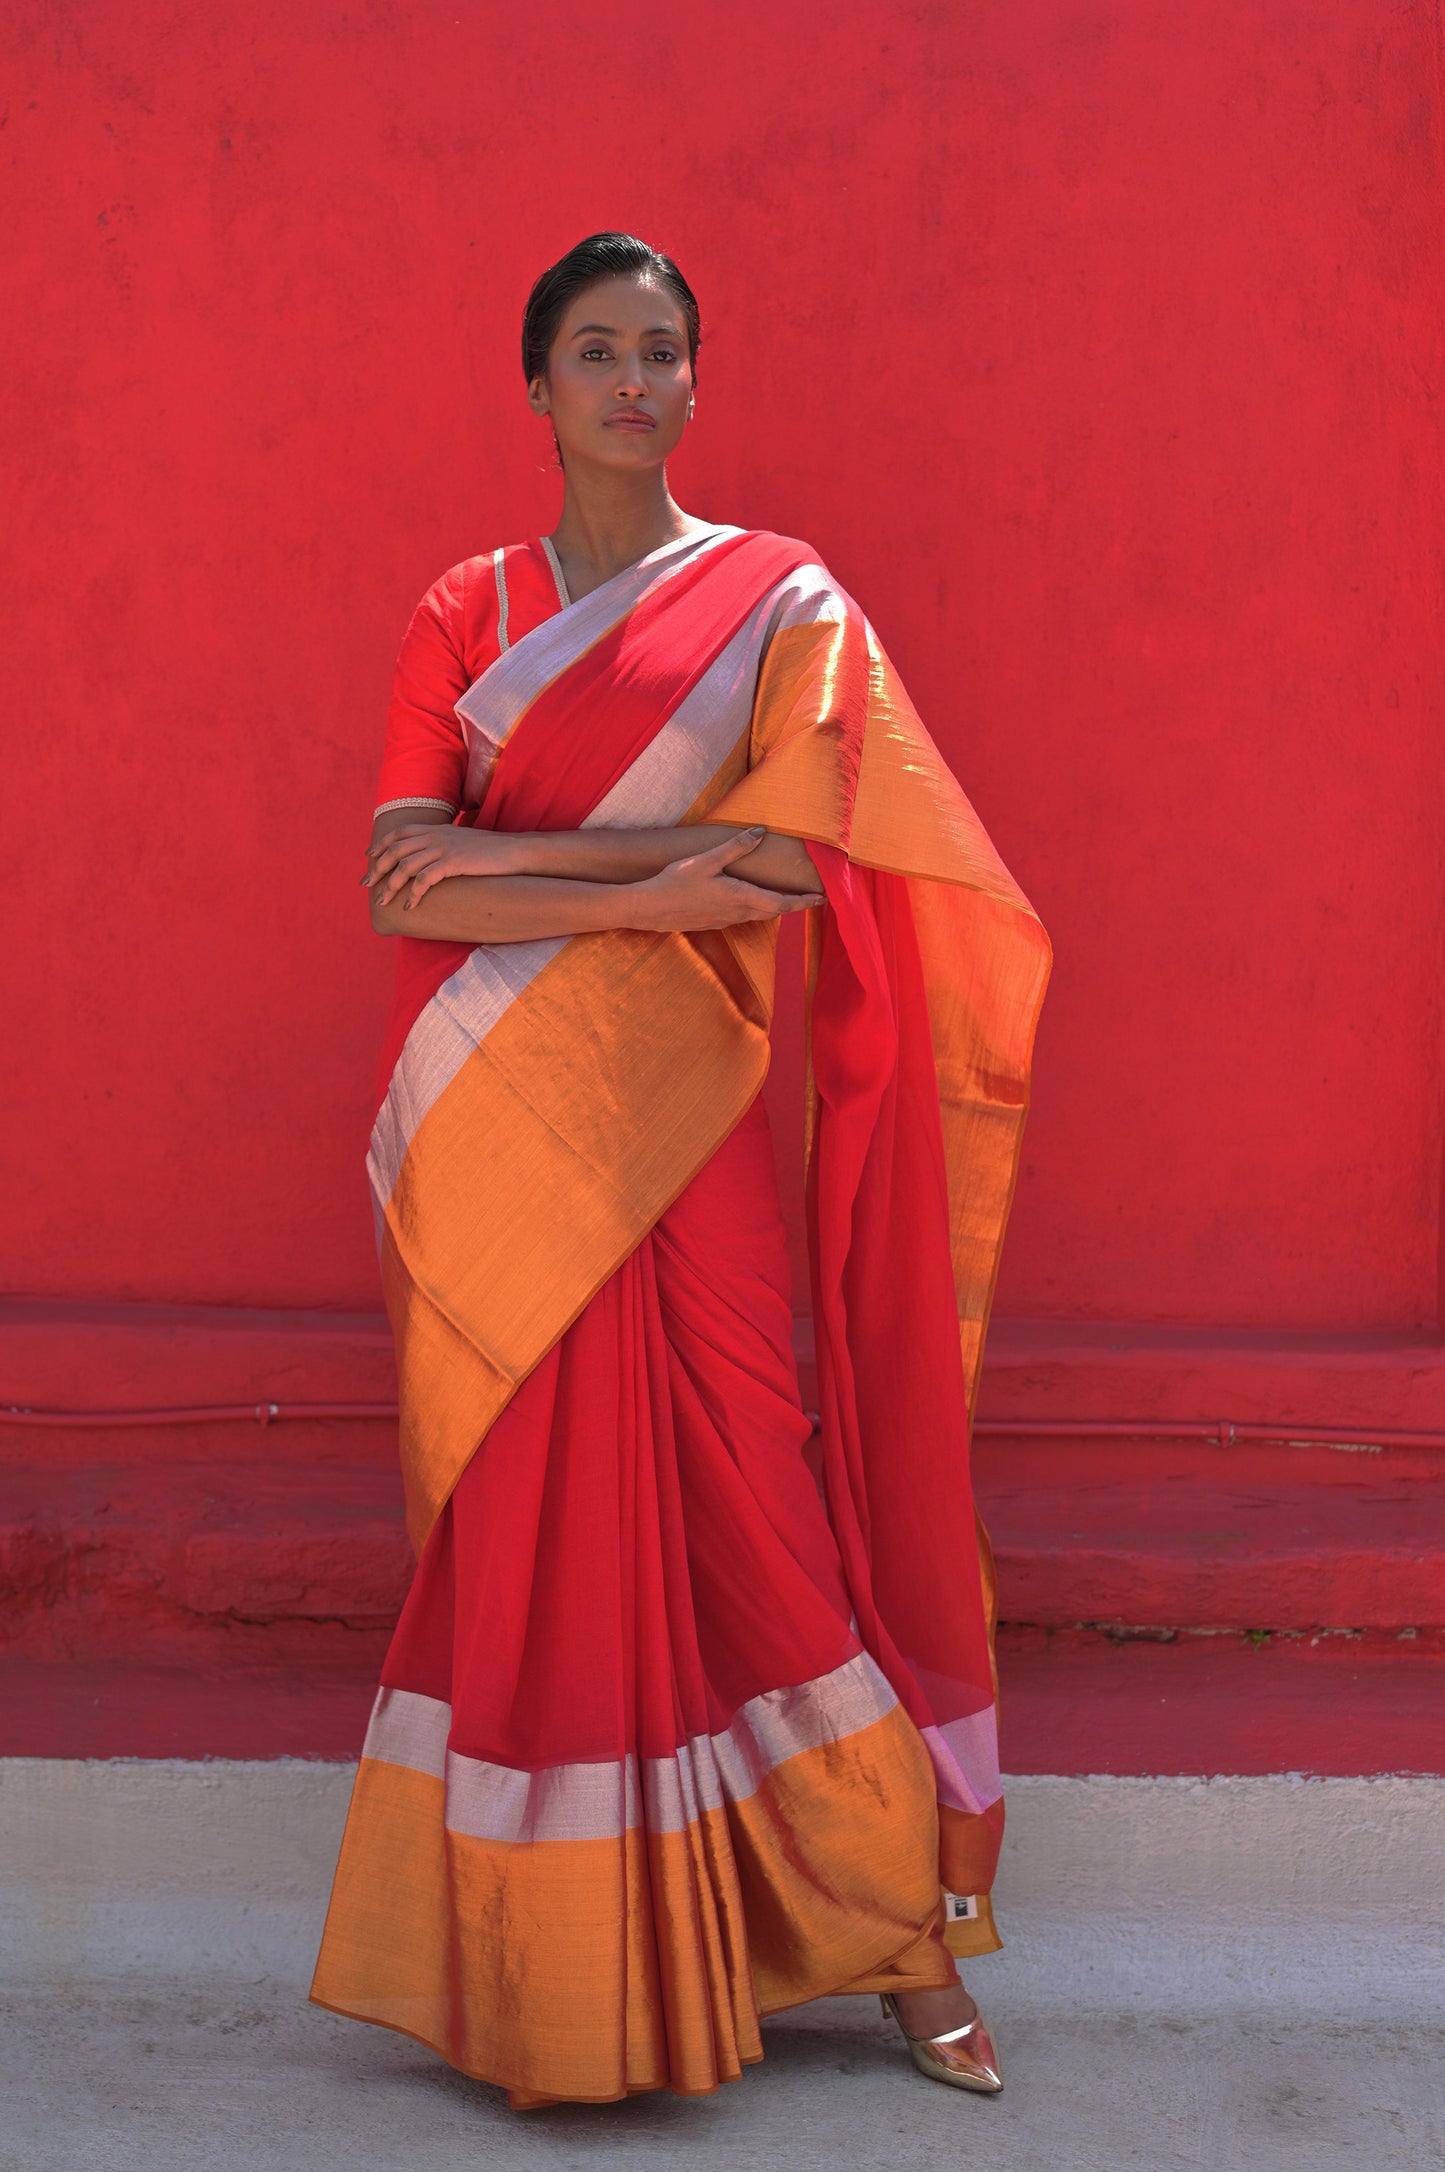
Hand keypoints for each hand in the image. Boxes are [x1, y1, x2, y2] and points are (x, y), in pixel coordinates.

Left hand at [363, 824, 522, 908]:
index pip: (399, 833)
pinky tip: (409, 907)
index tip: (369, 857)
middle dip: (377, 869)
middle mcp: (435, 835)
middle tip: (366, 886)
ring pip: (405, 866)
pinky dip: (413, 894)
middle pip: (395, 850)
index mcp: (435, 828)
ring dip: (391, 886)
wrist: (514, 851)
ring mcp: (443, 848)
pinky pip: (424, 880)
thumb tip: (433, 857)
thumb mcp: (462, 841)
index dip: (381, 844)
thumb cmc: (491, 851)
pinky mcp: (452, 863)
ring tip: (384, 903)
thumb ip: (444, 843)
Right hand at [629, 829, 823, 930]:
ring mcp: (725, 921)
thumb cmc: (675, 882)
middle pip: (774, 911)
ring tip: (787, 897)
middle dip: (793, 904)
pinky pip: (743, 917)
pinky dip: (756, 909)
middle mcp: (737, 913)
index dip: (803, 902)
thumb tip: (761, 831)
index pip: (782, 903)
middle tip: (810, 897)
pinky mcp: (714, 923)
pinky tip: (750, 900)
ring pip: (758, 915)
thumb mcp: (706, 860)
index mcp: (740, 897)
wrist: (649, 909)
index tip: (822, 898)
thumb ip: (735, 847)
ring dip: (775, 907)